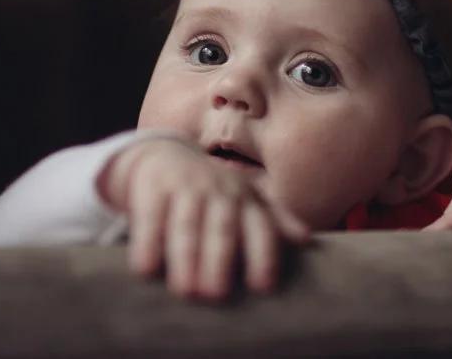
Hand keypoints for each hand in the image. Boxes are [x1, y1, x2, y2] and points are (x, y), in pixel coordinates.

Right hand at [96, 137, 309, 299]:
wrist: (166, 155)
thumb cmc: (215, 190)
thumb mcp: (247, 200)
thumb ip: (274, 220)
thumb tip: (307, 239)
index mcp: (246, 200)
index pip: (259, 228)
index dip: (263, 255)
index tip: (263, 286)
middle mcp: (218, 192)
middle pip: (221, 228)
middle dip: (220, 258)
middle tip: (216, 295)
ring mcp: (185, 187)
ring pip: (186, 224)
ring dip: (185, 256)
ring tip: (184, 291)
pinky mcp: (153, 188)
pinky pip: (150, 216)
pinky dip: (147, 241)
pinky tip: (145, 269)